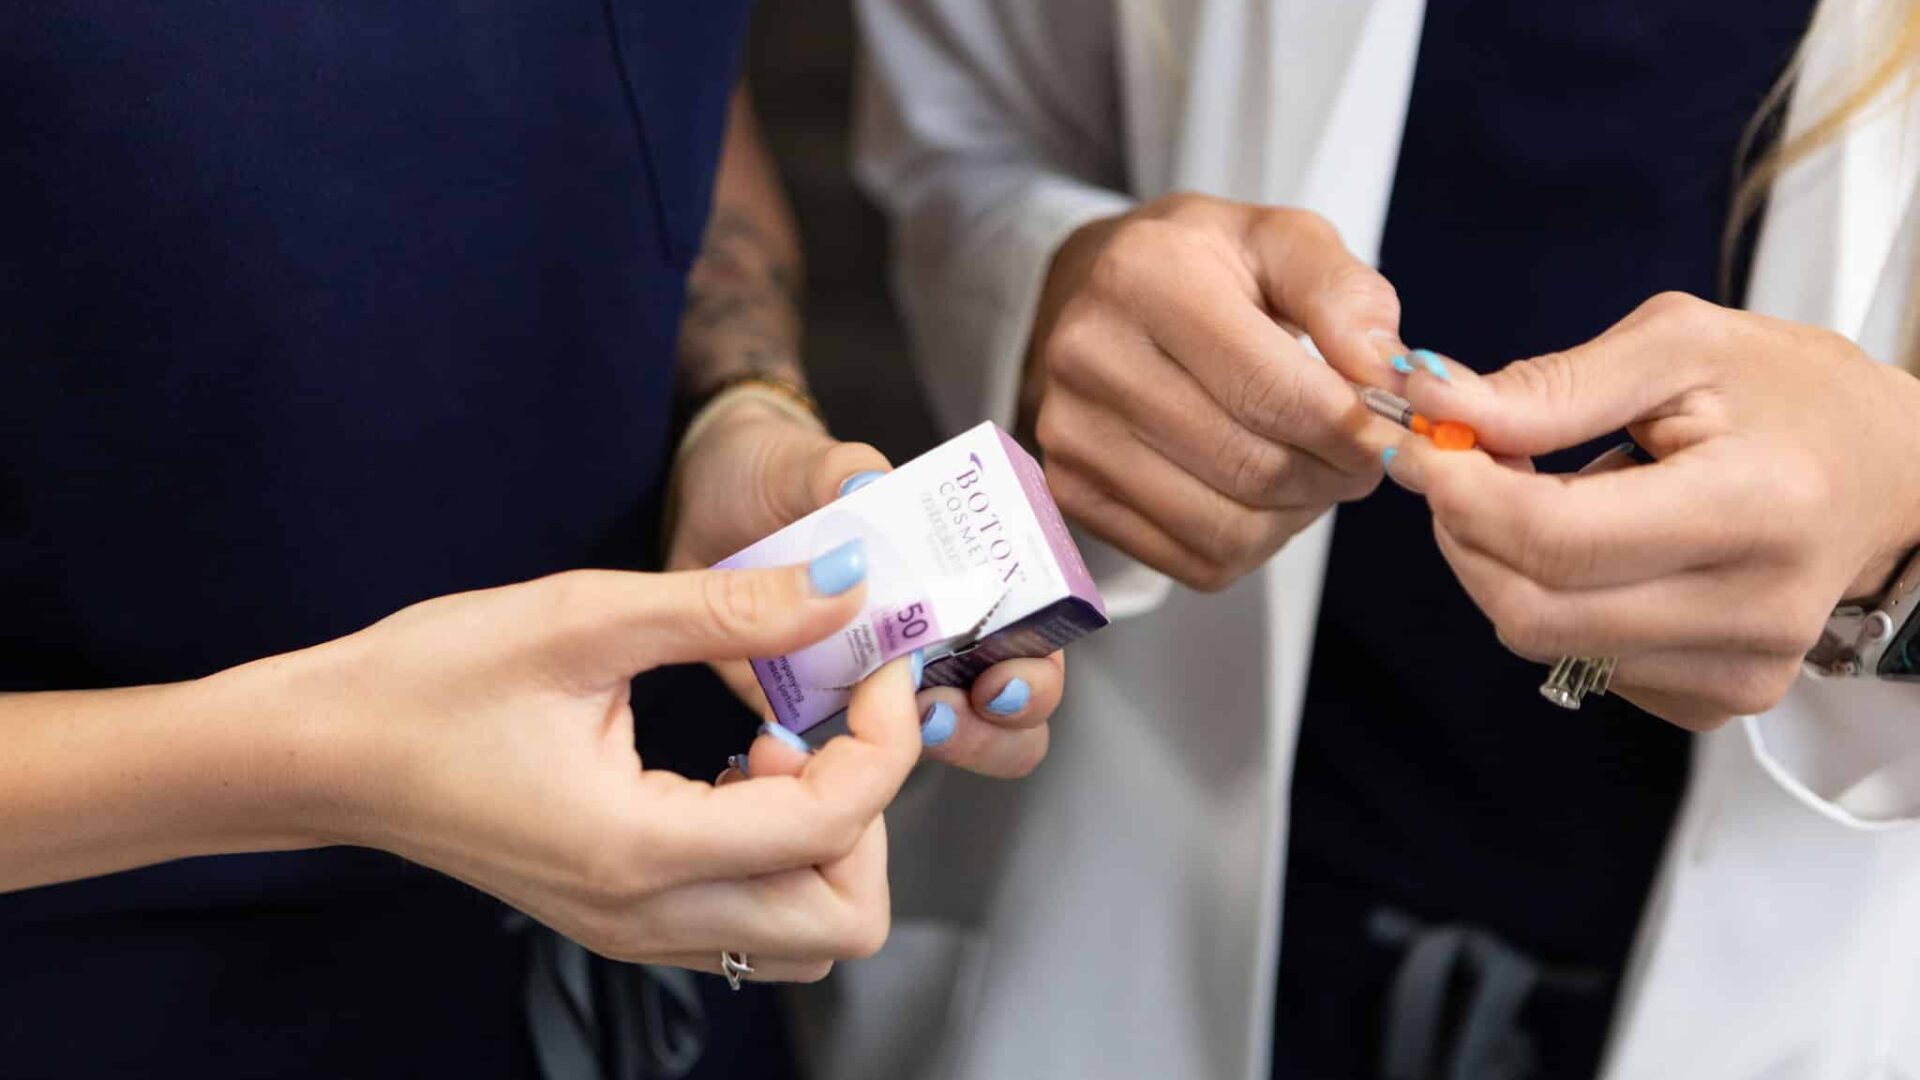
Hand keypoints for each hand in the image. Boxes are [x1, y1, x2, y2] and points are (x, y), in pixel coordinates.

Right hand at [241, 558, 917, 982]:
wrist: (323, 754)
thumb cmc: (428, 682)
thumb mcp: (583, 618)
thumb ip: (729, 609)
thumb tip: (848, 588)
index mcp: (643, 847)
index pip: (837, 824)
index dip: (885, 733)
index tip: (871, 656)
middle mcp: (649, 914)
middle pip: (846, 917)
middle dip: (870, 811)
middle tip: (825, 717)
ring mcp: (635, 929)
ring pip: (806, 933)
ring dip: (825, 839)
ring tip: (771, 746)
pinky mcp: (623, 918)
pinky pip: (750, 918)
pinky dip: (777, 851)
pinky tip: (733, 768)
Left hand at [666, 398, 1062, 776]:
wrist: (696, 508)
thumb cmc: (771, 478)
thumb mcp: (805, 463)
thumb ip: (842, 471)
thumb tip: (868, 486)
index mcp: (953, 573)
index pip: (1033, 631)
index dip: (1036, 663)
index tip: (1003, 672)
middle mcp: (931, 636)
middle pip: (1007, 709)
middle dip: (996, 726)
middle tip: (946, 710)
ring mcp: (879, 683)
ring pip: (945, 745)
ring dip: (935, 751)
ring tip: (896, 727)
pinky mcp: (817, 715)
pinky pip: (847, 764)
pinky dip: (840, 768)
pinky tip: (808, 744)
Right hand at [1026, 193, 1409, 590]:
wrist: (1097, 295)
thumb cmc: (1202, 269)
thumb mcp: (1282, 242)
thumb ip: (1347, 296)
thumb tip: (1390, 378)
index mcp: (1147, 275)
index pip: (1273, 391)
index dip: (1353, 429)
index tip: (1393, 431)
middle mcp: (1091, 355)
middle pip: (1252, 467)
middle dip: (1334, 475)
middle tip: (1363, 456)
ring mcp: (1070, 431)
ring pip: (1227, 529)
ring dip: (1296, 517)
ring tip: (1313, 472)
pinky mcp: (1071, 490)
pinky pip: (1194, 562)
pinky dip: (1252, 544)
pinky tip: (1260, 497)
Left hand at [1384, 292, 1919, 728]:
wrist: (1891, 477)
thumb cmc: (1792, 397)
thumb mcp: (1681, 347)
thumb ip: (1552, 385)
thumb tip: (1435, 404)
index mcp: (1758, 507)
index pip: (1555, 538)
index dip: (1462, 494)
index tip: (1425, 445)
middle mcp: (1754, 609)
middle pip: (1530, 608)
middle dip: (1465, 533)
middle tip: (1462, 466)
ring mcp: (1740, 671)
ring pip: (1543, 639)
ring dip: (1503, 563)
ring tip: (1548, 492)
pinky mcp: (1717, 702)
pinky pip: (1579, 660)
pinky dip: (1554, 598)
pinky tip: (1599, 547)